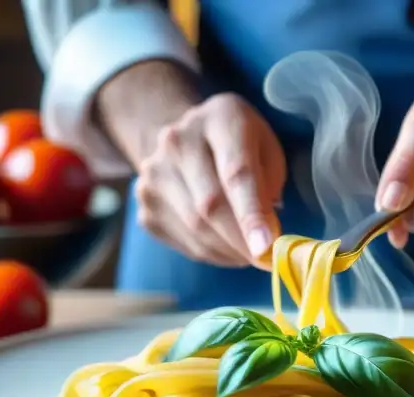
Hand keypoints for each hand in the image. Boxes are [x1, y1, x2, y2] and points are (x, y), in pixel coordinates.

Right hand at [134, 93, 285, 268]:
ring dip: (229, 252)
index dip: (251, 215)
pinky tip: (227, 248)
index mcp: (220, 118)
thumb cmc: (240, 146)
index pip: (236, 173)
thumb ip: (269, 188)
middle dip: (242, 241)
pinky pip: (182, 240)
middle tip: (267, 261)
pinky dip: (211, 254)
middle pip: (210, 205)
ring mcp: (154, 172)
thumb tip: (264, 235)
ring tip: (250, 254)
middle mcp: (178, 140)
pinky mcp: (144, 203)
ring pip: (194, 227)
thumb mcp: (267, 151)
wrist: (188, 138)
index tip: (266, 247)